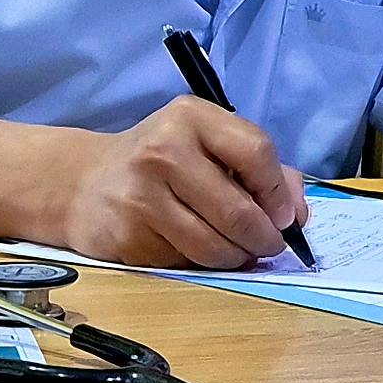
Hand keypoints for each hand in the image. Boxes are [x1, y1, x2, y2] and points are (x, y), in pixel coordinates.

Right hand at [55, 98, 309, 268]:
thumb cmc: (162, 162)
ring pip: (213, 246)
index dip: (278, 192)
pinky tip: (194, 249)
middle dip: (264, 238)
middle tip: (268, 246)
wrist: (85, 183)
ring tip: (238, 252)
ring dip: (236, 258)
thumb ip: (260, 169)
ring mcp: (141, 196)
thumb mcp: (207, 143)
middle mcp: (163, 151)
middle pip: (238, 211)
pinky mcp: (127, 236)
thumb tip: (297, 214)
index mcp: (191, 117)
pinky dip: (200, 265)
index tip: (284, 216)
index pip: (256, 152)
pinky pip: (183, 263)